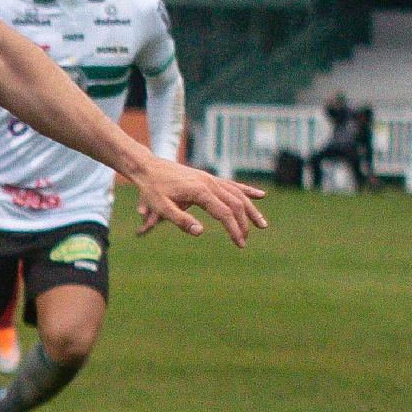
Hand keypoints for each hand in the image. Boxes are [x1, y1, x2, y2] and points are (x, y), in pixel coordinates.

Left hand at [128, 157, 266, 246]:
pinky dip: (247, 191)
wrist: (148, 167)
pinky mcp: (209, 178)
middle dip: (242, 224)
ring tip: (262, 225)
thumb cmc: (152, 189)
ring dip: (251, 210)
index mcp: (200, 191)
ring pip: (238, 194)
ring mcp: (211, 179)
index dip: (234, 229)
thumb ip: (180, 220)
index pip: (224, 213)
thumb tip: (200, 232)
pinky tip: (261, 195)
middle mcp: (210, 183)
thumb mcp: (161, 207)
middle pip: (235, 204)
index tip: (240, 244)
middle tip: (243, 242)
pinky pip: (232, 185)